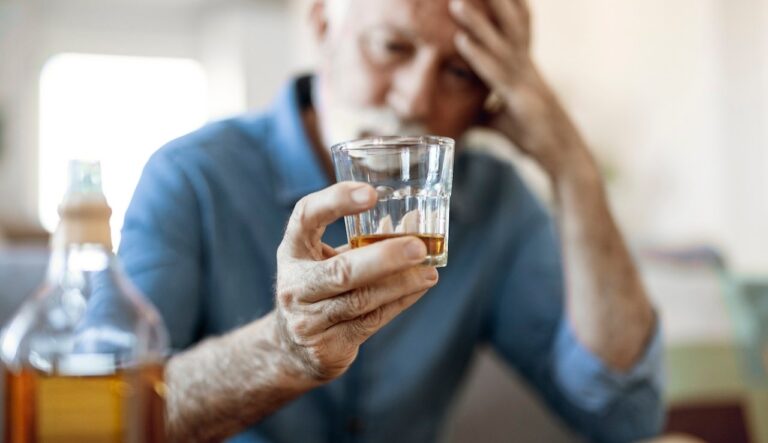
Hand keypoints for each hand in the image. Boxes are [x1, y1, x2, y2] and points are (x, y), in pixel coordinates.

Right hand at [273, 182, 438, 381]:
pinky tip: (419, 288)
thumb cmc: (319, 289)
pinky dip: (399, 302)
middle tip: (418, 247)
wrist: (292, 349)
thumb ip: (364, 240)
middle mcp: (294, 284)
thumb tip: (415, 219)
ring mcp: (307, 320)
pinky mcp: (326, 347)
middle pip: (341, 271)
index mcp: (293, 250)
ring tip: (429, 271)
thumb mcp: (328, 258)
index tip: (371, 193)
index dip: (336, 201)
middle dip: (384, 258)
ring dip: (401, 284)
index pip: (306, 216)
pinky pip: (371, 321)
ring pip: (361, 299)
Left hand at [450, 0, 592, 178]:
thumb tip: (459, 110)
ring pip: (499, 44)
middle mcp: (525, 67)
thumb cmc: (533, 137)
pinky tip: (462, 41)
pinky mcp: (521, 100)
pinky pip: (496, 73)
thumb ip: (481, 108)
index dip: (505, 4)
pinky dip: (478, 56)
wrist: (561, 158)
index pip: (514, 26)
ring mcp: (525, 81)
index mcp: (523, 66)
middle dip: (494, 2)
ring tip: (456, 2)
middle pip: (508, 24)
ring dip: (477, 21)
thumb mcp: (500, 119)